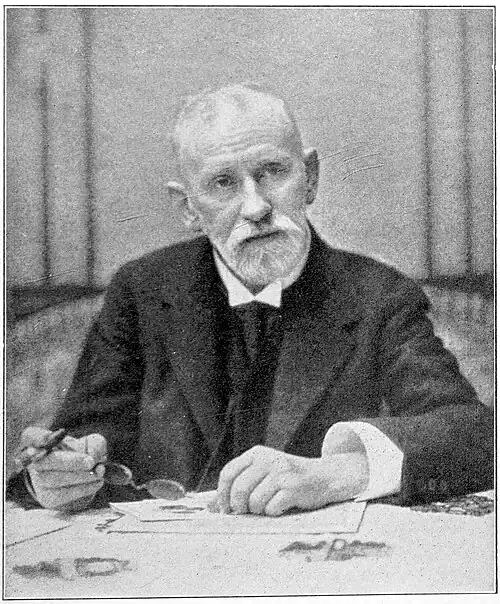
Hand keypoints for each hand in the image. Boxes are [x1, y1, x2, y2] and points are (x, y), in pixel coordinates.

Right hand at [19, 427, 106, 511]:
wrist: (82, 475)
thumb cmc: (83, 452)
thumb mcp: (91, 442)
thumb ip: (94, 444)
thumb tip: (92, 456)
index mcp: (40, 440)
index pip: (31, 436)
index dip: (38, 438)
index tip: (47, 439)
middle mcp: (34, 461)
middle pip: (45, 461)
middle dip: (71, 462)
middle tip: (90, 462)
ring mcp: (38, 481)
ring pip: (55, 480)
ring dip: (81, 476)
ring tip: (100, 471)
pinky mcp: (48, 498)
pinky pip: (63, 495)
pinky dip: (84, 489)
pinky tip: (97, 482)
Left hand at [217, 445, 368, 515]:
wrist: (323, 477)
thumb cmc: (287, 479)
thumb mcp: (262, 474)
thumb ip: (237, 485)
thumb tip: (209, 507)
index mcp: (256, 453)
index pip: (228, 473)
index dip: (222, 495)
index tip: (226, 509)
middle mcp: (268, 459)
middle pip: (239, 489)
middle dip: (239, 507)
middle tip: (246, 512)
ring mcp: (281, 472)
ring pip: (254, 502)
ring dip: (259, 511)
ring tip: (269, 505)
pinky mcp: (293, 487)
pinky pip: (271, 508)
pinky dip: (274, 512)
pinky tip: (282, 506)